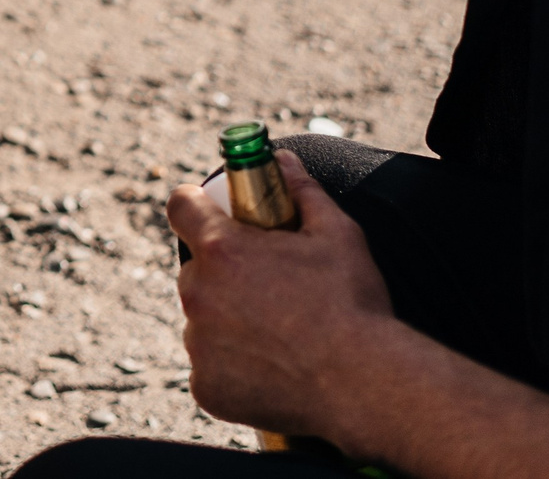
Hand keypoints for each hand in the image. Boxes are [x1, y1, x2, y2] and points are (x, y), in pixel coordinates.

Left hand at [169, 151, 398, 444]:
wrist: (367, 385)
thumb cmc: (354, 305)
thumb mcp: (337, 234)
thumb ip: (302, 190)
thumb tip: (283, 159)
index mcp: (221, 250)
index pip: (181, 207)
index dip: (195, 204)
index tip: (208, 210)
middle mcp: (199, 294)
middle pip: (196, 269)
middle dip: (222, 271)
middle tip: (264, 284)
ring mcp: (199, 344)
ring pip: (203, 320)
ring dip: (225, 320)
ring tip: (276, 332)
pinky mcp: (206, 387)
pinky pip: (210, 367)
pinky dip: (231, 367)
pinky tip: (270, 367)